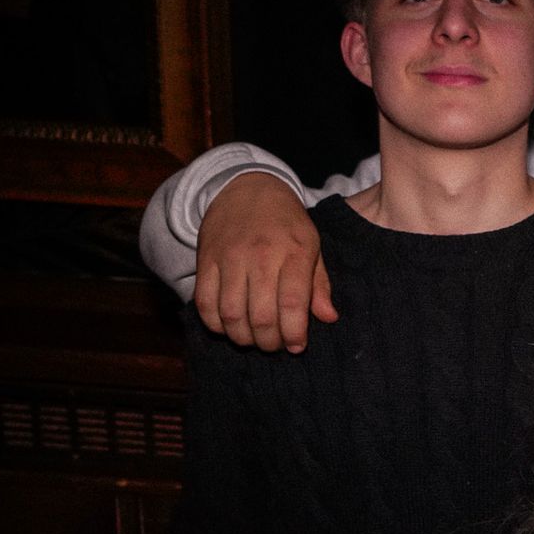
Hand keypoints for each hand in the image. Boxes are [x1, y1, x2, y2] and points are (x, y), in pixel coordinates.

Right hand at [194, 173, 336, 351]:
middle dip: (269, 342)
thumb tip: (329, 318)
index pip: (293, 303)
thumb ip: (319, 284)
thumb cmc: (286, 223)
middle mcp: (260, 255)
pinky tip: (229, 326)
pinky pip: (204, 303)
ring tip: (254, 339)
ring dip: (243, 338)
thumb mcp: (312, 245)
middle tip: (275, 345)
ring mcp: (229, 258)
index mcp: (294, 252)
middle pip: (261, 316)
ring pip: (231, 315)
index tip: (297, 346)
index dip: (294, 334)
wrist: (247, 187)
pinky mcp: (206, 261)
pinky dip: (215, 324)